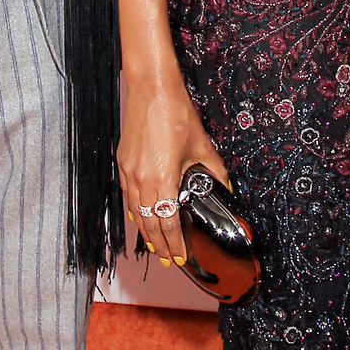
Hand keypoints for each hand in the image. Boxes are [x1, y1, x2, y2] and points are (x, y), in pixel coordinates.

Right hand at [117, 73, 228, 265]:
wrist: (152, 89)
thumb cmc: (176, 113)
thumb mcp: (202, 147)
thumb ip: (215, 172)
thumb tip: (227, 188)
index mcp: (163, 180)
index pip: (167, 223)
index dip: (173, 243)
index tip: (179, 257)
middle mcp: (141, 180)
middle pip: (149, 224)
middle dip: (159, 245)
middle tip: (168, 260)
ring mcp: (129, 172)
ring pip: (136, 212)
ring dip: (146, 231)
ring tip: (155, 245)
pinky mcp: (122, 163)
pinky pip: (128, 196)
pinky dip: (135, 211)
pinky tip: (141, 217)